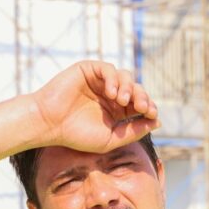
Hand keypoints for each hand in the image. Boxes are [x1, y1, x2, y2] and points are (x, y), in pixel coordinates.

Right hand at [30, 60, 159, 153]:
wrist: (50, 124)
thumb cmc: (75, 135)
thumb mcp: (110, 139)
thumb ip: (133, 131)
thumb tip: (158, 122)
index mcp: (116, 110)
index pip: (139, 103)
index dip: (148, 106)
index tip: (151, 114)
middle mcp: (110, 94)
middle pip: (136, 89)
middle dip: (142, 97)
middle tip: (142, 107)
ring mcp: (99, 81)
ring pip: (125, 77)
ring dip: (129, 88)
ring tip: (122, 101)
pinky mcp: (88, 70)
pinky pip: (108, 69)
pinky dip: (114, 79)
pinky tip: (112, 93)